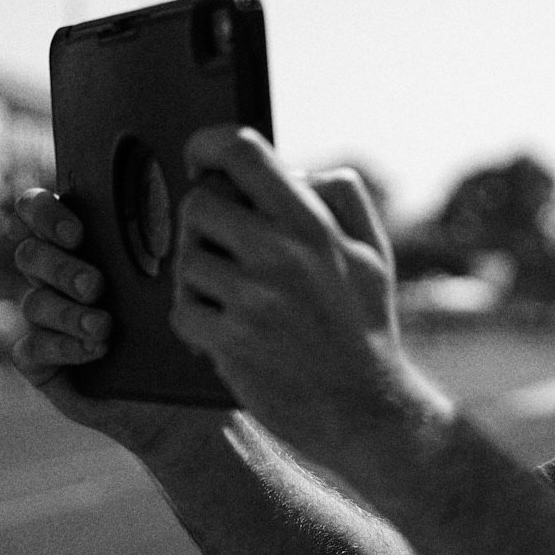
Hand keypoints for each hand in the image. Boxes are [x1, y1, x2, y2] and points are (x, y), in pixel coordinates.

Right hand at [10, 188, 224, 458]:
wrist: (186, 401)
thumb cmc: (189, 328)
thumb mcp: (184, 279)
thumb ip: (174, 234)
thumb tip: (192, 185)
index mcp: (84, 244)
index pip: (38, 210)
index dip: (46, 214)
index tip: (78, 232)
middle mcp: (57, 278)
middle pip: (30, 254)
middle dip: (61, 267)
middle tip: (96, 286)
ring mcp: (46, 321)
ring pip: (33, 302)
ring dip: (68, 313)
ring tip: (105, 327)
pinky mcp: (42, 363)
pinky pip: (29, 348)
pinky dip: (61, 346)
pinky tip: (94, 351)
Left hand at [168, 128, 434, 466]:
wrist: (367, 410)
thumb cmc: (365, 326)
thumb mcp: (373, 251)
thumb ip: (340, 196)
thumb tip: (294, 169)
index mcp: (314, 224)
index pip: (242, 152)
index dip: (208, 144)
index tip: (202, 160)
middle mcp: (281, 256)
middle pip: (198, 204)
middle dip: (203, 223)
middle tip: (223, 247)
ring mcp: (253, 301)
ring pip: (185, 260)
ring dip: (198, 277)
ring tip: (231, 297)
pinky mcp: (231, 343)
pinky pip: (181, 311)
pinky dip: (194, 321)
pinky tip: (223, 331)